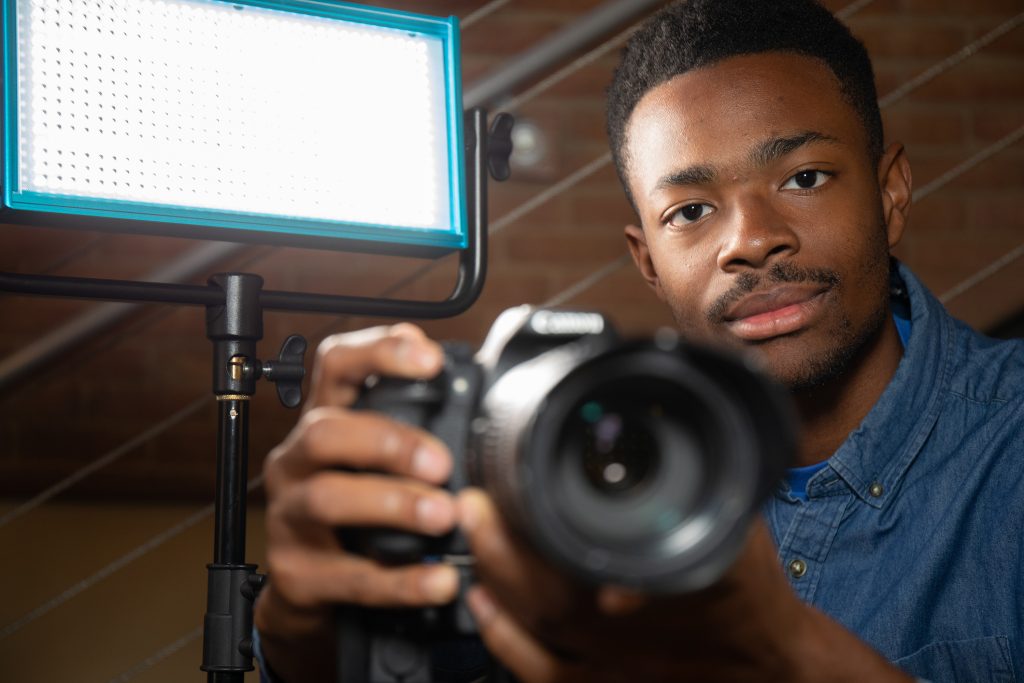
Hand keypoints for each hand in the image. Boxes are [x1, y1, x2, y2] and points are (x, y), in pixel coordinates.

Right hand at [254, 324, 459, 681]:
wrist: (313, 592)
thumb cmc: (359, 514)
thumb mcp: (381, 465)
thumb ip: (419, 433)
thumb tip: (488, 411)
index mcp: (324, 422)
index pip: (336, 365)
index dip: (379, 351)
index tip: (430, 359)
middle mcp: (296, 462)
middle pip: (324, 431)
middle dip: (388, 441)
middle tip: (441, 463)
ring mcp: (289, 517)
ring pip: (328, 498)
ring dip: (393, 504)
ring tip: (444, 516)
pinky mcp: (296, 574)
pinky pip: (349, 576)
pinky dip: (400, 580)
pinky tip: (439, 580)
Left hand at [458, 489, 914, 682]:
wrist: (771, 667)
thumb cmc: (755, 598)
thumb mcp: (737, 532)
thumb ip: (701, 497)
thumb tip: (682, 447)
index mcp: (651, 583)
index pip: (570, 552)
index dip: (519, 527)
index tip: (489, 492)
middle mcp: (621, 629)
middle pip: (541, 590)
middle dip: (496, 548)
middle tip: (469, 506)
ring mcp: (608, 661)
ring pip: (537, 628)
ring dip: (495, 583)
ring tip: (472, 540)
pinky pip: (543, 671)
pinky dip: (506, 640)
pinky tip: (482, 605)